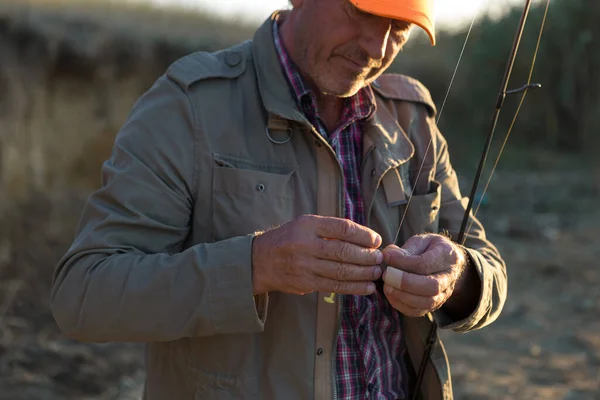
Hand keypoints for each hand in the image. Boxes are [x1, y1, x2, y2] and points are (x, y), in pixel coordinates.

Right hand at [251, 215, 383, 295]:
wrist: (261, 260)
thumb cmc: (290, 239)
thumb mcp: (306, 224)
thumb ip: (331, 229)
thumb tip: (365, 238)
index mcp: (308, 225)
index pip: (342, 228)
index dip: (363, 235)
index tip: (376, 240)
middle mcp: (306, 245)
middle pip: (343, 251)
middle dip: (366, 256)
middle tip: (380, 258)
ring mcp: (305, 266)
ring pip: (341, 271)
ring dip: (364, 273)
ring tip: (377, 272)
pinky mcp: (306, 284)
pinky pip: (334, 286)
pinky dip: (354, 287)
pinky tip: (368, 287)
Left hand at [381, 234, 467, 316]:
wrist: (445, 262)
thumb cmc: (430, 249)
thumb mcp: (421, 241)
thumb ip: (406, 249)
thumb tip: (387, 255)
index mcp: (447, 256)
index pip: (425, 264)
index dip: (403, 262)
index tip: (387, 257)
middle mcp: (450, 277)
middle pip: (431, 287)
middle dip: (405, 283)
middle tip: (386, 275)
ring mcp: (444, 294)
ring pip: (426, 302)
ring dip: (402, 296)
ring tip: (387, 286)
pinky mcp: (435, 305)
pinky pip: (419, 311)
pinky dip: (402, 305)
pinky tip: (391, 294)